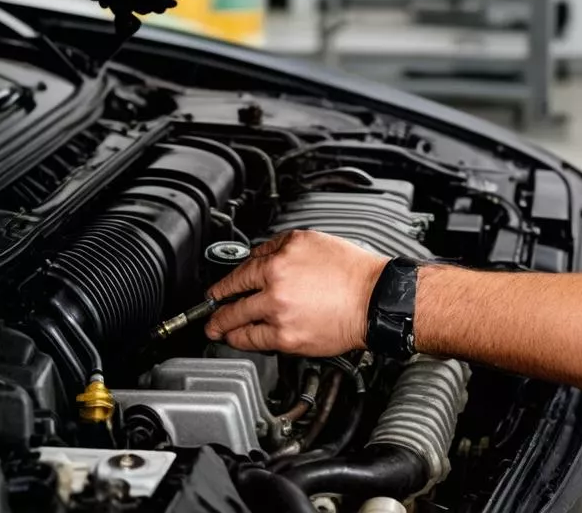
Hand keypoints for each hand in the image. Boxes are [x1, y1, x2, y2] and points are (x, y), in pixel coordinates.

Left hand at [204, 230, 388, 355]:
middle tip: (209, 315)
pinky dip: (243, 340)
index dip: (222, 285)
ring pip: (238, 323)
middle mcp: (274, 288)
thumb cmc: (350, 270)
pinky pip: (255, 341)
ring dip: (224, 327)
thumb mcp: (312, 241)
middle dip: (215, 309)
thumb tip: (257, 256)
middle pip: (232, 301)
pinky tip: (241, 339)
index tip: (215, 291)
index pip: (239, 274)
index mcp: (279, 262)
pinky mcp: (287, 339)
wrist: (373, 298)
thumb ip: (278, 246)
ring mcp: (279, 315)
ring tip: (218, 331)